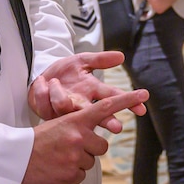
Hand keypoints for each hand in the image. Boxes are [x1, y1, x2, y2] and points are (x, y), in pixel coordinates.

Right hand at [22, 90, 149, 183]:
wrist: (15, 160)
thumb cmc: (36, 140)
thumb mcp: (57, 123)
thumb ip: (77, 124)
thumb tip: (93, 131)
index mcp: (76, 120)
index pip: (106, 108)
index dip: (127, 100)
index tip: (144, 94)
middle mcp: (79, 137)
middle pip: (102, 145)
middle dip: (90, 148)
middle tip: (69, 147)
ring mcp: (76, 157)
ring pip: (91, 161)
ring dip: (79, 161)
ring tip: (59, 158)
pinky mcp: (72, 175)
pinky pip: (81, 176)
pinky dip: (71, 175)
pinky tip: (57, 169)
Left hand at [28, 52, 147, 130]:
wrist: (41, 78)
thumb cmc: (65, 71)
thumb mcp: (82, 61)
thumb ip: (100, 60)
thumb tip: (121, 56)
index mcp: (93, 91)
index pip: (114, 97)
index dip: (128, 102)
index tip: (142, 109)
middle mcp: (83, 104)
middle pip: (98, 115)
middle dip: (108, 121)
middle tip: (117, 127)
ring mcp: (67, 111)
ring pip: (68, 108)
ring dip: (59, 94)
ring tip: (53, 81)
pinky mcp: (51, 114)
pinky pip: (48, 105)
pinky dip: (44, 91)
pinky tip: (43, 82)